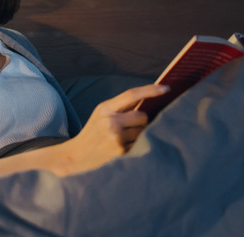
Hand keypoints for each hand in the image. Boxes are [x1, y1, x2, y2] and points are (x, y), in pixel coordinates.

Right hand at [53, 84, 168, 175]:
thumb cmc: (94, 131)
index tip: (166, 88)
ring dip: (139, 132)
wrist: (76, 156)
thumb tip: (151, 100)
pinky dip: (136, 143)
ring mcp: (116, 139)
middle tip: (130, 125)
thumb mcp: (101, 113)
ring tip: (123, 137)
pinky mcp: (121, 152)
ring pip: (144, 130)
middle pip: (143, 116)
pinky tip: (122, 146)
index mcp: (105, 109)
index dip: (151, 90)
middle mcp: (111, 123)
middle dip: (142, 120)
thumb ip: (121, 106)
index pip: (132, 95)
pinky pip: (140, 143)